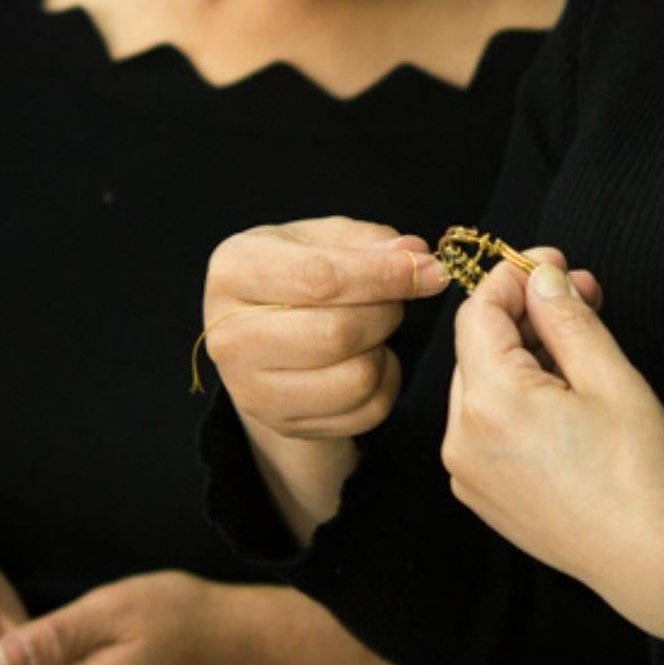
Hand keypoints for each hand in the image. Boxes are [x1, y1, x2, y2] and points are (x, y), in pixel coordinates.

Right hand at [203, 216, 448, 441]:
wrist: (261, 334)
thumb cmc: (295, 275)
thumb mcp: (321, 240)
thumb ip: (369, 242)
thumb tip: (416, 255)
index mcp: (235, 271)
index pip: (319, 278)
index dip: (385, 276)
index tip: (433, 272)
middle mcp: (230, 336)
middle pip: (337, 334)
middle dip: (385, 314)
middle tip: (391, 302)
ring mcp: (253, 390)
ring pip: (356, 379)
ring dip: (383, 351)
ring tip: (373, 332)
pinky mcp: (284, 424)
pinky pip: (366, 412)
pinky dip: (385, 383)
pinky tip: (370, 361)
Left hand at [443, 254, 663, 643]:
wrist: (653, 561)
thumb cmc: (641, 473)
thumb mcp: (611, 379)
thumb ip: (568, 320)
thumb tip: (542, 278)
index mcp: (491, 403)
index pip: (480, 313)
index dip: (514, 276)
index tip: (552, 263)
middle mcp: (462, 438)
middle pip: (477, 350)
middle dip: (525, 316)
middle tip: (580, 296)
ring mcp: (467, 473)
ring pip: (481, 388)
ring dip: (521, 358)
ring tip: (579, 347)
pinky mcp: (481, 495)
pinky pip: (485, 428)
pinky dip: (515, 401)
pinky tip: (562, 397)